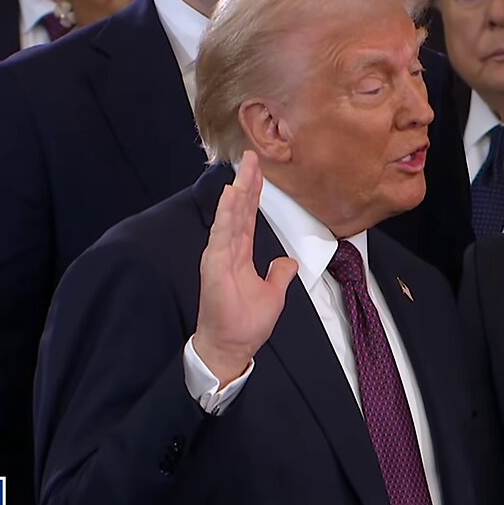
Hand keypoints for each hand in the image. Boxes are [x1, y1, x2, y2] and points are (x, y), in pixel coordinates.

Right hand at [194, 152, 298, 382]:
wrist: (231, 348)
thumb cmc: (245, 324)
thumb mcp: (273, 294)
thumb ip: (279, 274)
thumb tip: (288, 262)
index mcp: (240, 255)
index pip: (246, 218)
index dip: (252, 194)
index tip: (257, 171)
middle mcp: (228, 251)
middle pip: (238, 210)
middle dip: (245, 183)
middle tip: (250, 157)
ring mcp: (219, 256)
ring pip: (230, 216)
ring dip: (237, 191)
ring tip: (244, 168)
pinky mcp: (215, 265)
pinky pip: (222, 234)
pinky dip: (227, 213)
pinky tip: (232, 195)